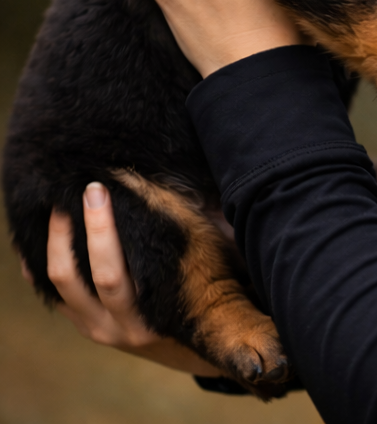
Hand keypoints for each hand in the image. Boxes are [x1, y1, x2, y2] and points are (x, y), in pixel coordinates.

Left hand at [40, 182, 221, 375]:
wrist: (207, 328)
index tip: (99, 187)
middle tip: (80, 191)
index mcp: (154, 309)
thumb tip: (131, 177)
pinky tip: (34, 243)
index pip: (115, 269)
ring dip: (53, 245)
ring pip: (63, 287)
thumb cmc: (212, 277)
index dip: (102, 226)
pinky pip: (55, 297)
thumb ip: (170, 216)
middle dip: (79, 229)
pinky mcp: (88, 326)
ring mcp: (101, 330)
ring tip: (56, 209)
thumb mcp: (202, 248)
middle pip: (87, 277)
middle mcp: (123, 326)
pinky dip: (41, 269)